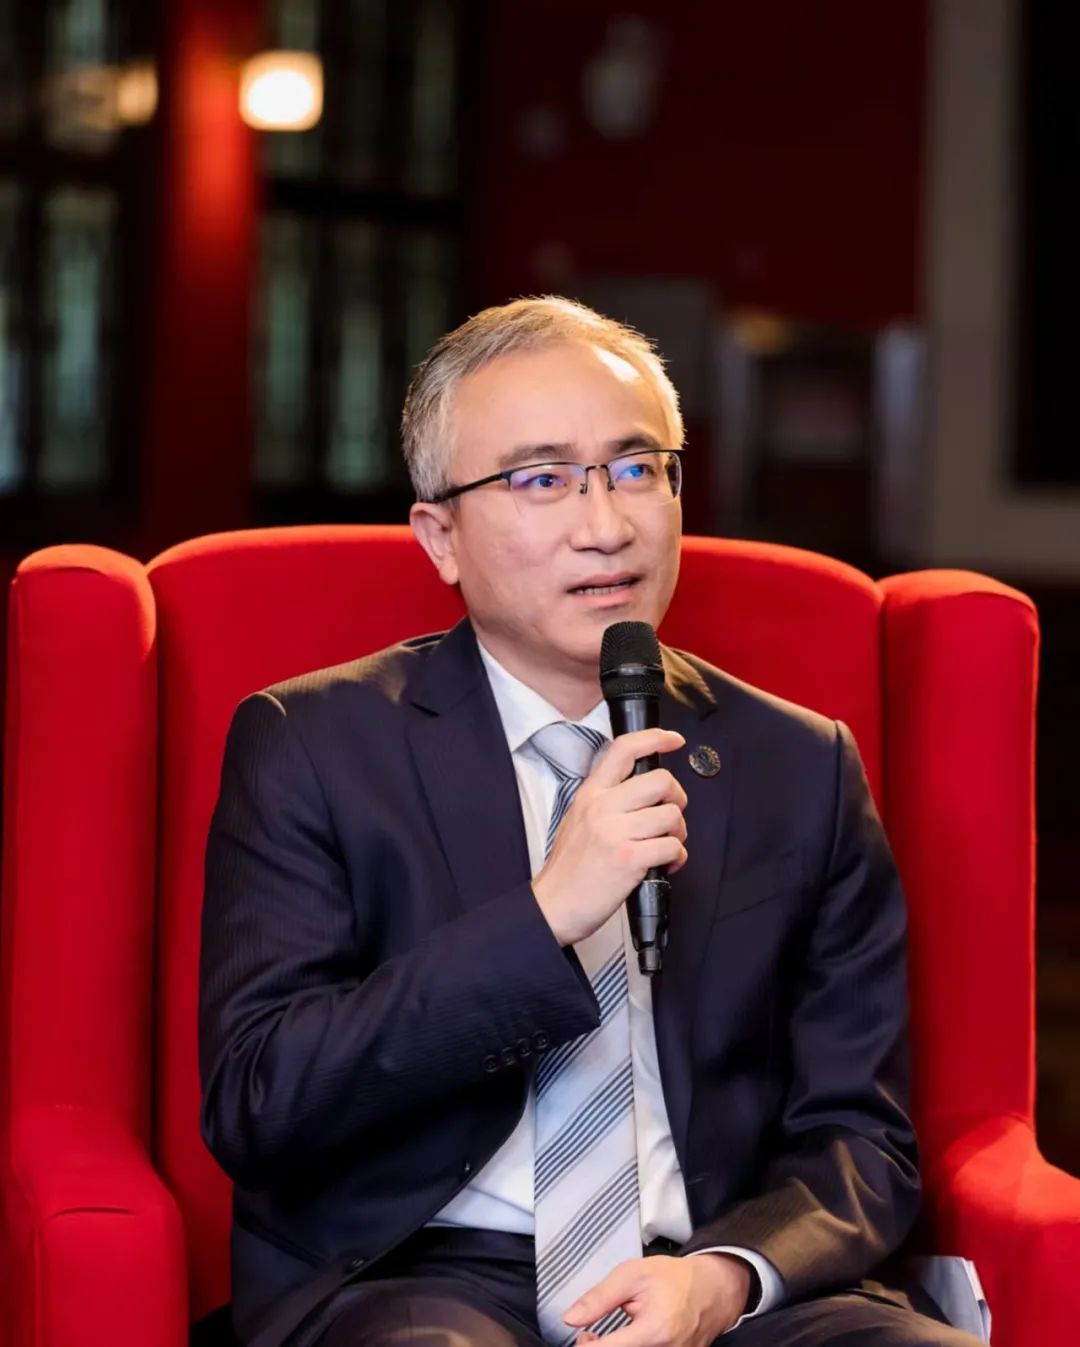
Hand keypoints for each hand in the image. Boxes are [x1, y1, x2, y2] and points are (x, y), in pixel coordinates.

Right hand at [532, 729, 687, 946]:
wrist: (553, 905)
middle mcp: (602, 807)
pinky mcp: (628, 859)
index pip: (624, 750)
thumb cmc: (569, 869)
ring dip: (678, 833)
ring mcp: (615, 832)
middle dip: (677, 798)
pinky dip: (676, 858)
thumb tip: (644, 791)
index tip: (674, 740)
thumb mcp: (578, 819)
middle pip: (661, 781)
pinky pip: (672, 847)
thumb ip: (606, 800)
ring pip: (672, 815)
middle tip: (669, 815)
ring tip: (664, 846)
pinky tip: (664, 865)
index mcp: (591, 794)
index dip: (655, 738)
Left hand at [564, 1254, 751, 1346]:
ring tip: (609, 1337)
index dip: (587, 1346)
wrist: (713, 1289)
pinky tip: (628, 1341)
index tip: (582, 1336)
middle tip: (590, 1336)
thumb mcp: (632, 1275)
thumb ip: (599, 1298)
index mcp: (653, 1332)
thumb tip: (570, 1318)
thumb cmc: (674, 1279)